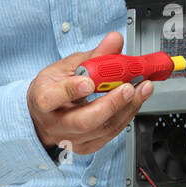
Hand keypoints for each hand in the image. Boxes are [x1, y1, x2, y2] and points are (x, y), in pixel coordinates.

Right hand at [25, 31, 153, 155]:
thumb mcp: (67, 66)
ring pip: (103, 129)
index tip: (89, 81)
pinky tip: (135, 100)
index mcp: (43, 99)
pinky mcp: (87, 146)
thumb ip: (93, 55)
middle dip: (112, 103)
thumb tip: (115, 40)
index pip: (51, 98)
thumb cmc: (54, 87)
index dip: (72, 90)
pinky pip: (111, 133)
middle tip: (129, 87)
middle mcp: (55, 124)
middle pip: (84, 121)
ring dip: (128, 107)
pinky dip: (127, 114)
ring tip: (142, 88)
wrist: (46, 115)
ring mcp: (72, 138)